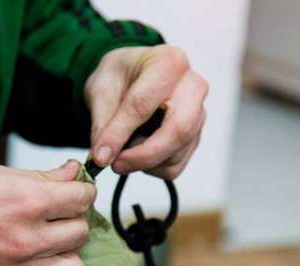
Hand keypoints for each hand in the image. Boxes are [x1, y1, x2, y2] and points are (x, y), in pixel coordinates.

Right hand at [0, 161, 95, 265]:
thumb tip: (73, 174)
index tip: (75, 192)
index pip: (82, 198)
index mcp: (26, 201)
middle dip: (73, 221)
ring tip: (52, 248)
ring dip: (68, 257)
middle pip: (81, 232)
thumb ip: (40, 176)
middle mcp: (27, 238)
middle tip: (58, 217)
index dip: (82, 191)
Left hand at [85, 44, 207, 178]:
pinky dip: (153, 168)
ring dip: (144, 162)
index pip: (143, 105)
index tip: (101, 156)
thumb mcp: (101, 90)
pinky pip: (176, 165)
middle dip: (144, 155)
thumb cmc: (121, 76)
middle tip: (116, 164)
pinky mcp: (196, 137)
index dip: (119, 134)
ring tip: (122, 150)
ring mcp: (199, 114)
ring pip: (177, 154)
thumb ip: (102, 123)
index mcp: (169, 63)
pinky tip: (138, 153)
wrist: (133, 75)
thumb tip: (103, 157)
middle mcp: (193, 87)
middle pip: (178, 131)